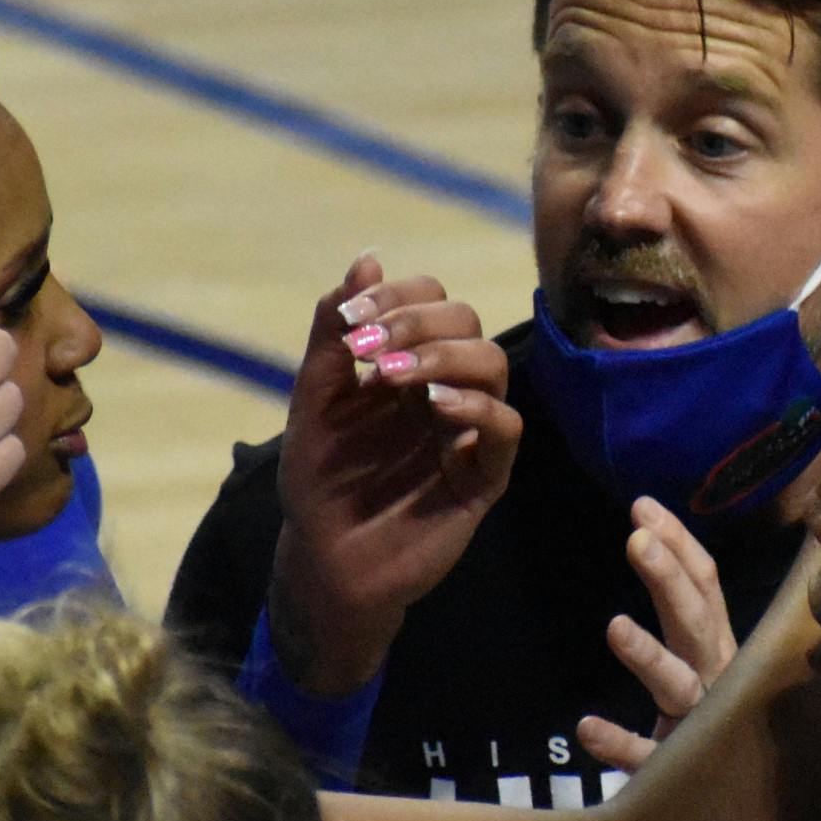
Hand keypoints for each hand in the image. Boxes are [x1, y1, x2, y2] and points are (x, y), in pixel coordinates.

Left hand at [270, 254, 521, 694]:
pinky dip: (478, 406)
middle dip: (417, 322)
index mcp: (407, 365)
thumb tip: (366, 259)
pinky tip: (433, 407)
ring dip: (443, 355)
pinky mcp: (484, 476)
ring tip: (392, 376)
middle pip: (466, 321)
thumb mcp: (314, 401)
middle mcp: (444, 389)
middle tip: (369, 351)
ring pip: (491, 363)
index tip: (352, 320)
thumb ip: (334, 335)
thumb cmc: (319, 482)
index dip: (398, 296)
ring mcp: (467, 431)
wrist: (323, 561)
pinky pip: (506, 427)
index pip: (431, 300)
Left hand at [576, 497, 736, 772]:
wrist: (739, 807)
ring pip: (678, 687)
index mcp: (719, 648)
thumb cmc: (707, 721)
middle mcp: (716, 680)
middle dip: (669, 580)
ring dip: (648, 656)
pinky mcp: (673, 772)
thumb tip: (649, 539)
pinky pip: (648, 756)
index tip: (642, 507)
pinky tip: (587, 726)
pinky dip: (620, 742)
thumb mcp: (701, 663)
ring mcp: (698, 727)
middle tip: (636, 540)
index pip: (705, 585)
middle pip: (697, 623)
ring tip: (613, 626)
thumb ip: (685, 614)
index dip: (678, 544)